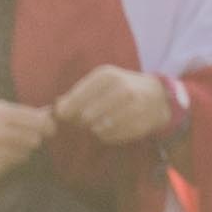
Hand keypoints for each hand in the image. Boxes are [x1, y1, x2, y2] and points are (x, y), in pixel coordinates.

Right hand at [0, 99, 54, 184]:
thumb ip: (17, 111)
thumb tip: (47, 114)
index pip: (37, 122)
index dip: (47, 125)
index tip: (48, 128)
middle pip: (34, 140)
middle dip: (32, 138)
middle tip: (22, 136)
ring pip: (24, 155)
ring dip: (19, 150)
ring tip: (2, 146)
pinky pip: (10, 166)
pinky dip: (5, 161)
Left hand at [54, 65, 175, 146]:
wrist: (157, 94)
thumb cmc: (118, 88)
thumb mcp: (98, 83)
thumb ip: (75, 95)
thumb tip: (54, 111)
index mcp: (106, 75)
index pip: (77, 97)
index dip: (67, 110)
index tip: (63, 116)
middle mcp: (122, 88)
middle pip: (87, 115)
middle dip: (80, 122)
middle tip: (81, 123)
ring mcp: (135, 105)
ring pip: (100, 127)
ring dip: (94, 130)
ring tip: (95, 126)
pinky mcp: (143, 122)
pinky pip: (115, 136)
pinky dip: (108, 136)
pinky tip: (108, 131)